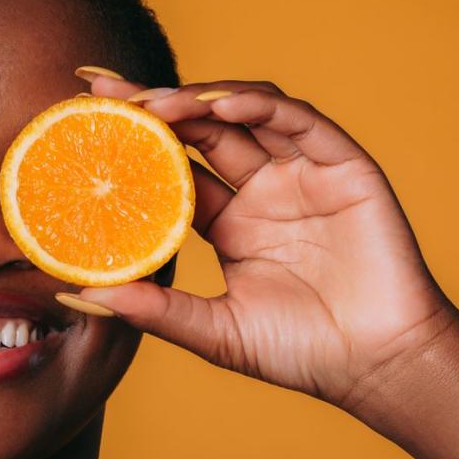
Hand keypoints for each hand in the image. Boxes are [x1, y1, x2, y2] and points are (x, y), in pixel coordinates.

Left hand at [78, 77, 458, 406]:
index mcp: (229, 222)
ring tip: (154, 103)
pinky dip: (260, 107)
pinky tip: (220, 108)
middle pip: (199, 130)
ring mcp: (302, 174)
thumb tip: (80, 295)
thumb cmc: (301, 352)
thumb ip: (156, 310)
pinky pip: (299, 123)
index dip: (133, 141)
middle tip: (103, 92)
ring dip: (198, 100)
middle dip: (153, 105)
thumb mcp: (215, 332)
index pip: (171, 167)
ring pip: (245, 115)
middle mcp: (262, 190)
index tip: (84, 120)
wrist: (378, 366)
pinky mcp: (343, 168)